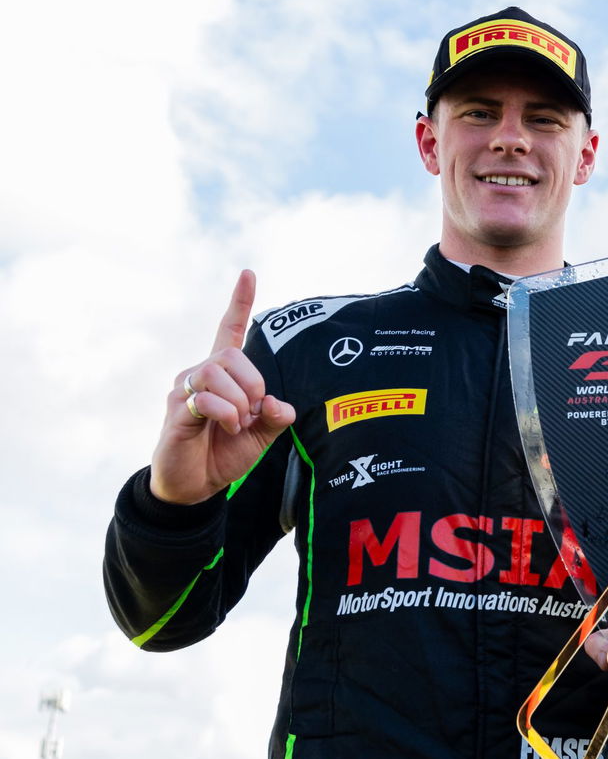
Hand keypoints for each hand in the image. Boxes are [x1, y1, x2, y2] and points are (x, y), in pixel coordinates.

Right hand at [149, 271, 296, 504]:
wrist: (195, 485)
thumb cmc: (225, 453)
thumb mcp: (263, 435)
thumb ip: (277, 416)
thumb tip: (279, 401)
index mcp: (224, 375)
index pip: (230, 330)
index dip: (240, 303)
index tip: (249, 273)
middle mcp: (199, 374)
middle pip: (231, 355)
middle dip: (253, 383)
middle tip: (252, 413)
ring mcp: (184, 390)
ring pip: (217, 372)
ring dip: (238, 401)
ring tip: (236, 423)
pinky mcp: (176, 410)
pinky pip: (204, 398)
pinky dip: (226, 413)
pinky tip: (227, 426)